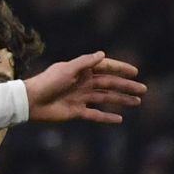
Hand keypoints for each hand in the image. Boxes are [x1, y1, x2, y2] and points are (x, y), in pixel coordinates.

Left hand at [24, 52, 143, 123]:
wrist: (30, 102)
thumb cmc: (47, 82)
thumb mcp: (67, 69)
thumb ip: (85, 63)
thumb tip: (103, 54)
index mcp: (82, 70)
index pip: (106, 68)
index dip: (121, 69)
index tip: (135, 72)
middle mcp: (84, 83)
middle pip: (110, 84)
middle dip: (126, 86)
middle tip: (143, 90)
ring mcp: (81, 97)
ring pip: (106, 98)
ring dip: (121, 100)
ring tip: (137, 102)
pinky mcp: (76, 112)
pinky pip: (95, 114)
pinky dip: (107, 117)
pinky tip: (120, 119)